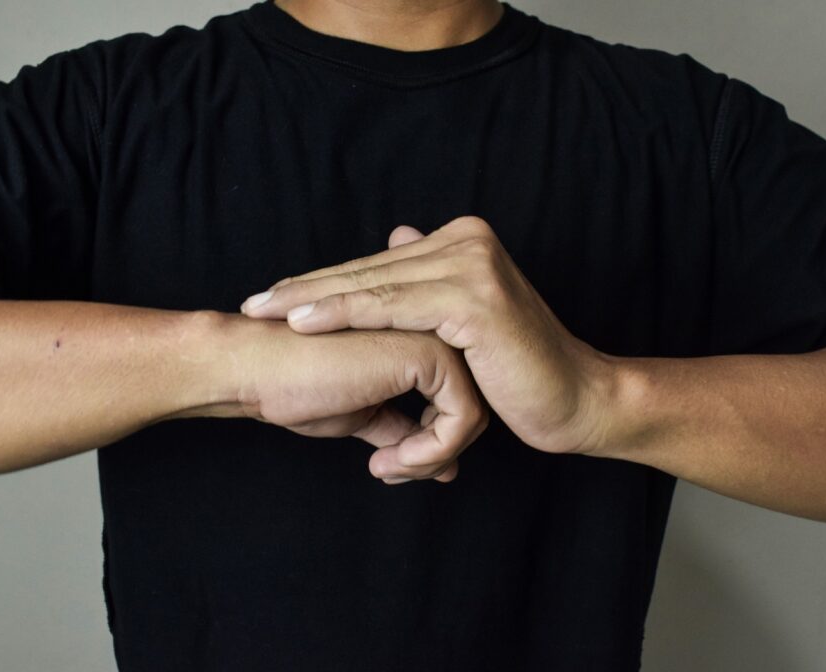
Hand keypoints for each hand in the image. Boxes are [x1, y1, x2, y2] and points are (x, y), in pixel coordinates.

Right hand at [205, 317, 487, 483]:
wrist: (256, 367)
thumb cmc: (297, 386)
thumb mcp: (365, 414)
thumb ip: (406, 430)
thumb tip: (448, 467)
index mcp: (419, 336)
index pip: (458, 401)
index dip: (431, 446)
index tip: (389, 465)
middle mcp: (434, 330)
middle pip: (473, 409)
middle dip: (433, 455)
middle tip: (388, 471)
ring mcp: (435, 336)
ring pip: (475, 416)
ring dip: (430, 458)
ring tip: (385, 466)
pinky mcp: (430, 354)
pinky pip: (463, 418)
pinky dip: (431, 453)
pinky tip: (387, 460)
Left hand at [239, 216, 615, 464]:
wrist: (574, 400)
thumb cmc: (514, 374)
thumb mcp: (463, 323)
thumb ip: (428, 282)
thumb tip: (397, 236)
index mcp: (460, 243)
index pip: (375, 265)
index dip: (320, 283)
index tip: (271, 299)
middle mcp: (467, 241)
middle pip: (367, 269)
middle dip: (304, 290)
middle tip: (251, 305)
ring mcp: (473, 265)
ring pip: (374, 285)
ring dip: (312, 300)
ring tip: (265, 314)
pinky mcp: (476, 299)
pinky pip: (394, 309)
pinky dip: (345, 315)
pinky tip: (304, 323)